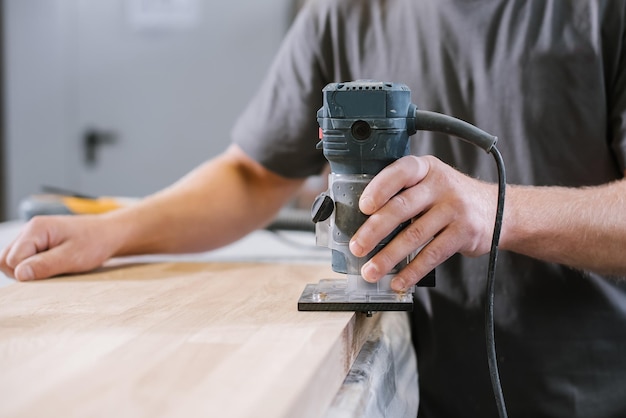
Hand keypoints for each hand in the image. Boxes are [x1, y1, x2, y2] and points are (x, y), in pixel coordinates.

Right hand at [0, 215, 118, 280]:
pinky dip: (35, 268)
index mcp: (36, 229)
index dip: (28, 272)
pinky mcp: (37, 245)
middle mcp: (29, 231)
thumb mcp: (73, 257)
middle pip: (6, 261)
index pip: (12, 259)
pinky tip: (54, 266)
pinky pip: (24, 261)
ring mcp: (32, 238)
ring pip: (12, 262)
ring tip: (55, 267)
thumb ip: (45, 265)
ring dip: (29, 271)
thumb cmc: (95, 242)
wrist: (109, 234)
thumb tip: (19, 274)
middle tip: (52, 272)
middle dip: (24, 273)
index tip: (51, 272)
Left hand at [348, 155, 497, 290]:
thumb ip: (403, 192)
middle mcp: (440, 185)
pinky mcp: (464, 233)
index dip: (379, 189)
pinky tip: (398, 281)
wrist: (498, 210)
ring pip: (414, 235)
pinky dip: (412, 271)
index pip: (399, 173)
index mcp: (425, 168)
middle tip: (357, 248)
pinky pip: (432, 255)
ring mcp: (454, 209)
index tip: (362, 207)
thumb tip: (362, 221)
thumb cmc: (450, 197)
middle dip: (374, 231)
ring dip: (388, 257)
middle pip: (402, 208)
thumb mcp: (429, 182)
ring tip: (371, 271)